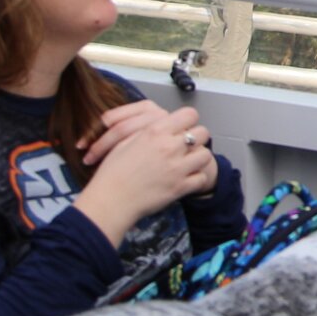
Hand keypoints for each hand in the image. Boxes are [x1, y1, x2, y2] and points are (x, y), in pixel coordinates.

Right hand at [73, 105, 217, 247]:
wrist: (110, 200)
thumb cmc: (112, 172)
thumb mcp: (124, 141)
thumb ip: (146, 131)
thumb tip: (160, 124)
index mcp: (155, 131)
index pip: (189, 114)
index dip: (188, 120)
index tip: (182, 127)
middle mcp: (169, 146)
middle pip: (203, 132)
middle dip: (197, 138)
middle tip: (186, 146)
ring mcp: (177, 167)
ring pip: (206, 155)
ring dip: (198, 158)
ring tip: (188, 163)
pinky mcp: (180, 187)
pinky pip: (201, 178)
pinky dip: (195, 179)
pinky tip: (185, 179)